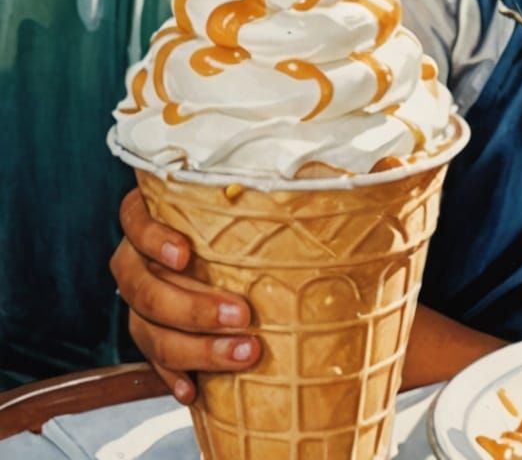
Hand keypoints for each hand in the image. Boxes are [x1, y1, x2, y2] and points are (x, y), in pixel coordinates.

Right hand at [108, 188, 258, 403]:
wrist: (229, 255)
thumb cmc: (247, 216)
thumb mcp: (256, 196)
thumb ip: (277, 190)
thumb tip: (344, 175)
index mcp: (152, 215)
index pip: (134, 219)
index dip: (154, 238)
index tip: (186, 254)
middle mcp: (136, 258)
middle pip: (143, 286)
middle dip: (192, 305)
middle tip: (241, 315)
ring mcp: (137, 299)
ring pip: (146, 328)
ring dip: (194, 346)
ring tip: (241, 352)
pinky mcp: (147, 332)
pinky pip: (151, 359)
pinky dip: (173, 374)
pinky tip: (195, 388)